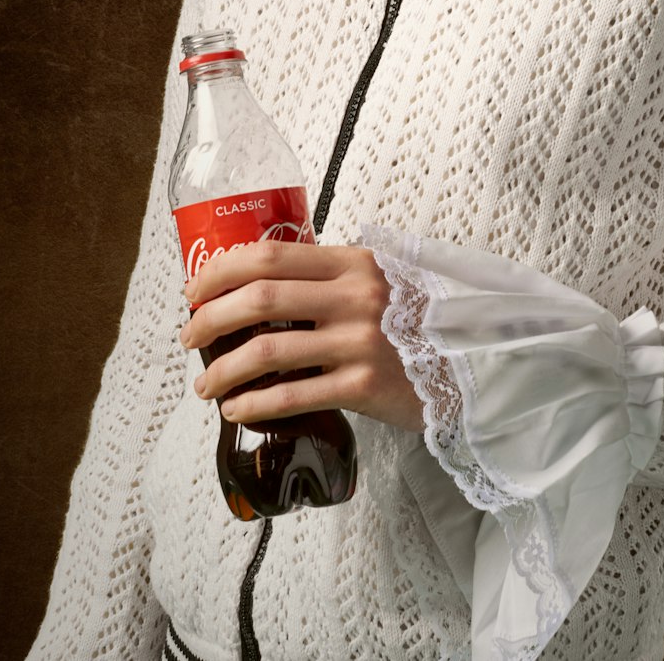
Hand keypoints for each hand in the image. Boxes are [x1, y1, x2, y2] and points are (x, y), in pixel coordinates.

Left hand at [179, 240, 423, 433]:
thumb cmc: (418, 319)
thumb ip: (333, 276)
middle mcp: (353, 295)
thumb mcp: (381, 278)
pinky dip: (255, 403)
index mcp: (352, 262)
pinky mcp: (363, 385)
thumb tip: (265, 284)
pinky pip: (293, 394)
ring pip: (267, 350)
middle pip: (259, 299)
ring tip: (205, 384)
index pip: (269, 255)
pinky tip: (237, 409)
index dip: (220, 270)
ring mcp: (358, 340)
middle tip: (190, 338)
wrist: (474, 361)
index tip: (194, 291)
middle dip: (210, 319)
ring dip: (223, 370)